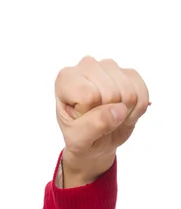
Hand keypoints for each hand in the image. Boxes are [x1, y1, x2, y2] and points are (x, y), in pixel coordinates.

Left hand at [55, 56, 149, 183]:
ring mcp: (109, 67)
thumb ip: (93, 126)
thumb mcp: (78, 140)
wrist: (96, 142)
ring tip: (110, 117)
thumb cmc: (81, 139)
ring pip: (129, 92)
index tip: (82, 120)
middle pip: (111, 93)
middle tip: (98, 121)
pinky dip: (136, 110)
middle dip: (108, 115)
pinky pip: (142, 93)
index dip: (90, 115)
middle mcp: (87, 66)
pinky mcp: (129, 73)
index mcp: (65, 79)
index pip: (89, 95)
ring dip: (123, 113)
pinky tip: (123, 113)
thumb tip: (119, 110)